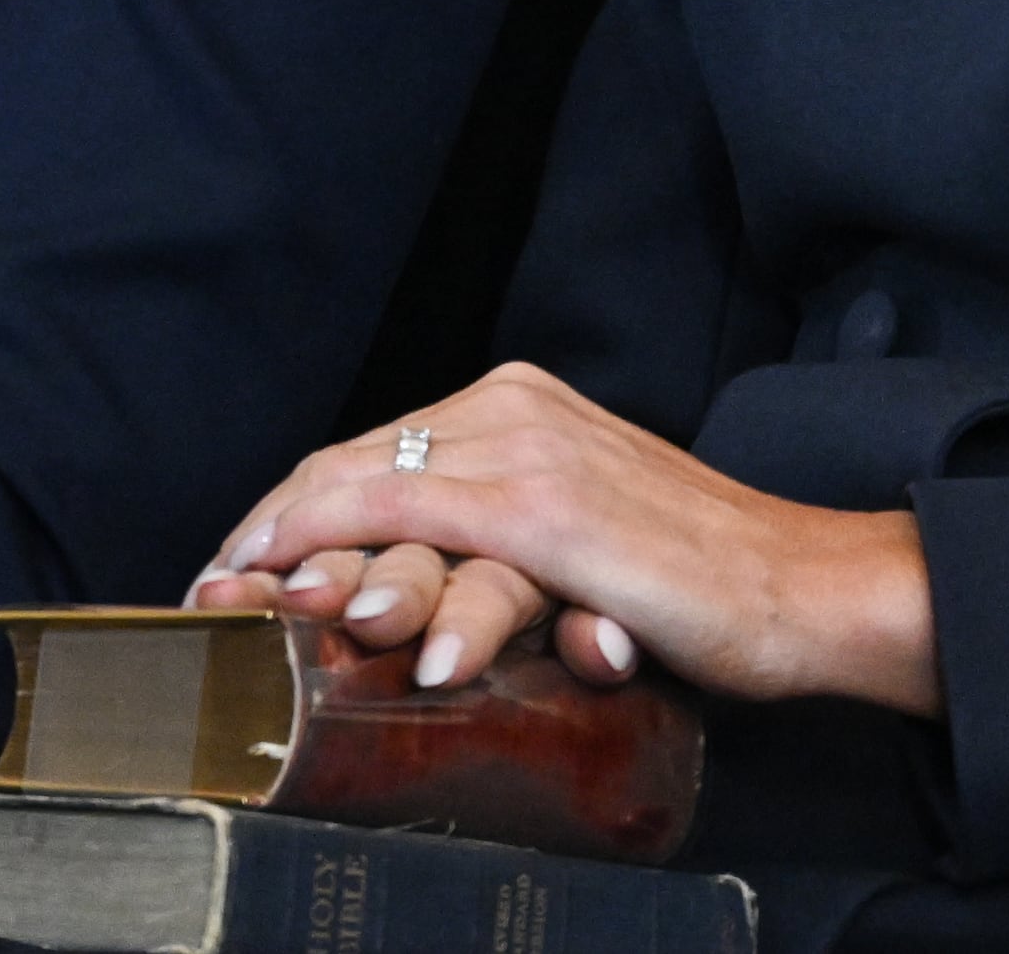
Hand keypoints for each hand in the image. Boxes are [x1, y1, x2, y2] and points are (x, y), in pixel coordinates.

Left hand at [185, 362, 939, 715]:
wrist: (801, 586)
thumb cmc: (696, 579)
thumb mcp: (573, 541)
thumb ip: (493, 539)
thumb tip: (396, 585)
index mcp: (519, 402)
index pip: (367, 451)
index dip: (286, 515)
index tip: (232, 576)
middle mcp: (514, 405)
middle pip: (346, 462)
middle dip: (263, 535)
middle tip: (206, 601)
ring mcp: (529, 450)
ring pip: (364, 482)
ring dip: (287, 552)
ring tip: (237, 607)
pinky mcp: (547, 509)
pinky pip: (413, 517)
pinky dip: (349, 555)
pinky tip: (314, 606)